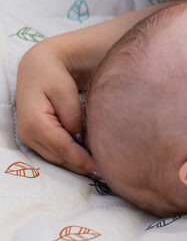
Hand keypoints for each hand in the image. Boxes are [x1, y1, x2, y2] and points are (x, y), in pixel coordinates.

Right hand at [16, 39, 96, 175]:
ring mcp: (28, 137)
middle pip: (59, 157)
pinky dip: (70, 157)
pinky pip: (54, 152)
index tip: (100, 168)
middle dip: (81, 166)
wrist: (38, 67)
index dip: (82, 160)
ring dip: (76, 164)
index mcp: (34, 122)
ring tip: (98, 170)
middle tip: (105, 174)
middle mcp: (27, 133)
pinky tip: (87, 160)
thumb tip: (78, 138)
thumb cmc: (53, 75)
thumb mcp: (64, 90)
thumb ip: (72, 115)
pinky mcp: (34, 138)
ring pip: (56, 158)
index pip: (62, 147)